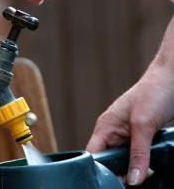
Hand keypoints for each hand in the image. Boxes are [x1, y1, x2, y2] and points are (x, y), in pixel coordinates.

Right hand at [86, 60, 173, 185]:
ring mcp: (127, 134)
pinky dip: (141, 162)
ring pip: (123, 159)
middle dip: (118, 171)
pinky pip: (135, 155)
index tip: (110, 180)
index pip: (92, 153)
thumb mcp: (143, 126)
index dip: (97, 168)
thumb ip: (137, 155)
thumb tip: (133, 180)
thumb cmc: (153, 93)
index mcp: (105, 126)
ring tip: (143, 171)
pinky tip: (148, 166)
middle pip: (108, 159)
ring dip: (132, 167)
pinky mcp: (140, 136)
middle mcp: (113, 132)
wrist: (173, 80)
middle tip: (133, 178)